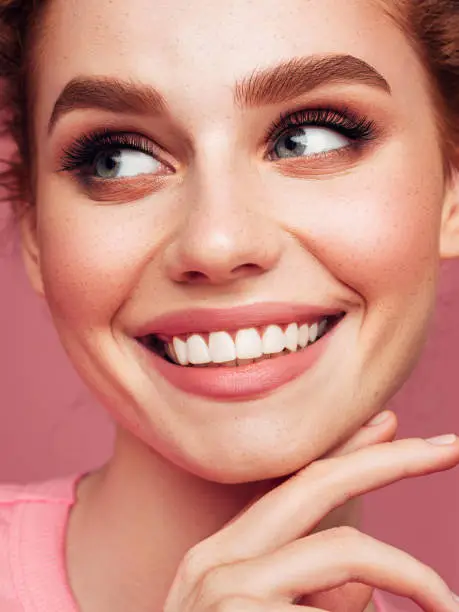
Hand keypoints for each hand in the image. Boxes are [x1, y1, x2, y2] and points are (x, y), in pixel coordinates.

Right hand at [164, 412, 458, 611]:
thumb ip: (311, 602)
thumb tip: (364, 587)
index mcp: (224, 556)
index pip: (296, 484)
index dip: (347, 450)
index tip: (392, 424)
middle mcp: (219, 559)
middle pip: (318, 484)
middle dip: (389, 459)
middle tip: (451, 446)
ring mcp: (225, 590)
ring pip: (348, 554)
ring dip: (413, 576)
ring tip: (448, 604)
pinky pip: (337, 611)